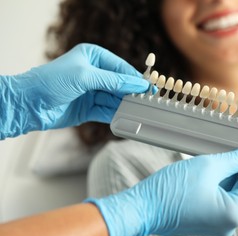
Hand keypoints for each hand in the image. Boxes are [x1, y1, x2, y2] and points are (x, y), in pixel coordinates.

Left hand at [0, 43, 148, 138]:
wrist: (29, 104)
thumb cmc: (52, 81)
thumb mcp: (85, 76)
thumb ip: (113, 81)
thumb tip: (138, 84)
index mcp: (93, 57)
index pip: (120, 67)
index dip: (135, 78)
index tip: (149, 87)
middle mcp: (94, 73)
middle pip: (120, 84)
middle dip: (132, 92)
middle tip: (148, 101)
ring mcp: (92, 91)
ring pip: (115, 98)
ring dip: (125, 105)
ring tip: (140, 111)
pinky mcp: (89, 108)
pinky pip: (107, 110)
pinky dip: (116, 114)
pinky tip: (126, 118)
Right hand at [87, 143, 237, 235]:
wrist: (142, 209)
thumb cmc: (171, 189)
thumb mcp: (208, 166)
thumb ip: (237, 159)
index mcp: (233, 212)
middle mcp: (230, 222)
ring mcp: (219, 222)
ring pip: (237, 191)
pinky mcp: (209, 218)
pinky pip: (225, 196)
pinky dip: (228, 180)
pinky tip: (229, 163)